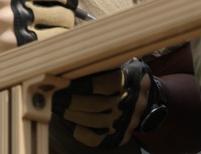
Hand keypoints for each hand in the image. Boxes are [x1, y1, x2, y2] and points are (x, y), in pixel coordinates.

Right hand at [0, 0, 78, 70]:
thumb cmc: (3, 17)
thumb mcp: (12, 0)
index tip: (70, 0)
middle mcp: (11, 15)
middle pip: (59, 13)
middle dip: (67, 16)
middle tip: (66, 19)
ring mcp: (16, 37)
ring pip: (60, 32)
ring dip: (64, 32)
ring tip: (59, 32)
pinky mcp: (21, 55)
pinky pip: (52, 48)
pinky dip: (59, 45)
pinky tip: (55, 43)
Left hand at [52, 58, 166, 147]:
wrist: (146, 95)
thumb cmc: (124, 73)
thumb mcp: (119, 62)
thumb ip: (100, 63)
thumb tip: (70, 63)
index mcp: (131, 79)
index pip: (103, 85)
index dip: (81, 85)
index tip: (63, 83)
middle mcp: (131, 102)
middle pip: (96, 105)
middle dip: (71, 101)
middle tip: (55, 96)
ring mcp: (127, 121)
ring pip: (94, 121)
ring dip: (72, 115)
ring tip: (58, 107)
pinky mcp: (121, 136)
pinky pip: (96, 138)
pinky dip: (79, 131)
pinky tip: (68, 122)